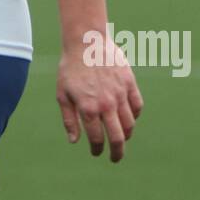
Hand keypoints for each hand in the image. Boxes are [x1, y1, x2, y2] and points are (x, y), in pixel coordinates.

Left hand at [56, 36, 143, 161]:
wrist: (86, 41)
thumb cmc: (70, 68)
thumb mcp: (62, 94)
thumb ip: (69, 119)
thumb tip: (74, 141)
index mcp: (88, 108)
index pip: (97, 139)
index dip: (97, 149)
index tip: (96, 152)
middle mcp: (106, 104)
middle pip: (118, 138)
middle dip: (117, 152)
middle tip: (115, 158)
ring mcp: (120, 94)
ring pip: (130, 124)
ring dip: (126, 135)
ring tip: (122, 138)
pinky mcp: (130, 84)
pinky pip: (137, 106)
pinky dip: (135, 116)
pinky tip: (129, 118)